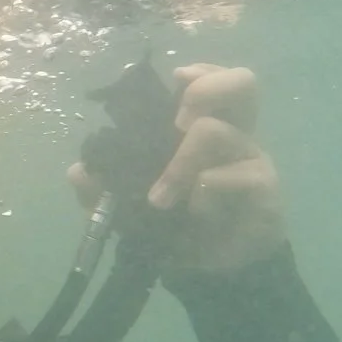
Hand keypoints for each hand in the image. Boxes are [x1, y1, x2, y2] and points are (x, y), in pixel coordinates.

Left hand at [67, 64, 285, 276]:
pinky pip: (231, 176)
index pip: (216, 79)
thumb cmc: (180, 225)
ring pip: (218, 131)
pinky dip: (203, 194)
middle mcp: (234, 134)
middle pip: (242, 82)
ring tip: (160, 197)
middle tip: (177, 123)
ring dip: (179, 161)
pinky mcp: (264, 189)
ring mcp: (251, 159)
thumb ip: (106, 191)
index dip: (200, 71)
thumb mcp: (136, 209)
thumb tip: (77, 171)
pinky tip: (195, 216)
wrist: (214, 270)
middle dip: (204, 90)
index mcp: (207, 127)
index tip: (176, 79)